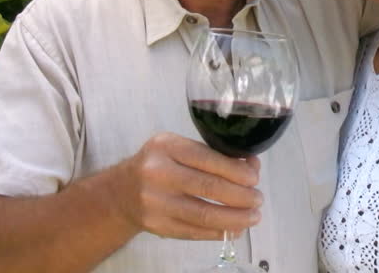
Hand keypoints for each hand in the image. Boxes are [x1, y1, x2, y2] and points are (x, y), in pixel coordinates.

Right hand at [110, 132, 262, 239]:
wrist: (120, 192)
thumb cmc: (159, 165)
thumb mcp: (179, 148)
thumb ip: (212, 155)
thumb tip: (251, 165)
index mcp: (167, 147)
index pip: (208, 159)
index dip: (237, 171)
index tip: (254, 178)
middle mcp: (157, 173)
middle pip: (208, 187)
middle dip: (241, 195)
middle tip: (258, 199)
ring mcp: (155, 203)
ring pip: (204, 214)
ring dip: (235, 218)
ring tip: (253, 217)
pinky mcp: (157, 226)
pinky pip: (195, 231)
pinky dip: (219, 232)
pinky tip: (234, 229)